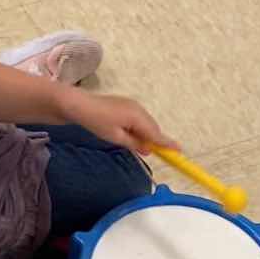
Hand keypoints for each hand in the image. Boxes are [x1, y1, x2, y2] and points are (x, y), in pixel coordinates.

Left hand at [64, 92, 178, 155]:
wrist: (80, 105)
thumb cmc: (97, 122)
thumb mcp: (116, 137)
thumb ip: (134, 143)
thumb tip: (148, 149)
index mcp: (137, 117)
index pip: (156, 133)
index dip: (167, 143)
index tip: (179, 150)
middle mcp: (139, 109)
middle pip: (153, 128)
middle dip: (156, 140)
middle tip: (159, 153)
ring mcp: (133, 105)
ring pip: (146, 123)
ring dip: (147, 134)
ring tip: (143, 147)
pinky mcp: (127, 105)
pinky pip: (140, 119)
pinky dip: (141, 128)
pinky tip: (134, 136)